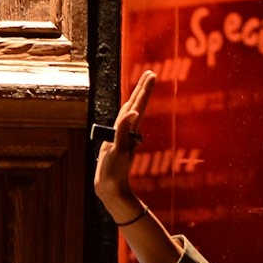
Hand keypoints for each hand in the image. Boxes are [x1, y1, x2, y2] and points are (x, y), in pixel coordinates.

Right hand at [93, 69, 156, 220]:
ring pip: (131, 112)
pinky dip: (125, 113)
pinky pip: (121, 123)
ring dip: (136, 98)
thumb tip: (134, 112)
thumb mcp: (119, 150)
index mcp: (130, 130)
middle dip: (143, 88)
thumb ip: (124, 130)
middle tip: (150, 73)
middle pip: (137, 105)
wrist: (111, 189)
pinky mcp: (116, 142)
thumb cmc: (114, 172)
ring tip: (141, 86)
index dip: (144, 89)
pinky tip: (126, 110)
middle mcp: (128, 131)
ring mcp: (123, 136)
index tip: (151, 74)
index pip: (139, 105)